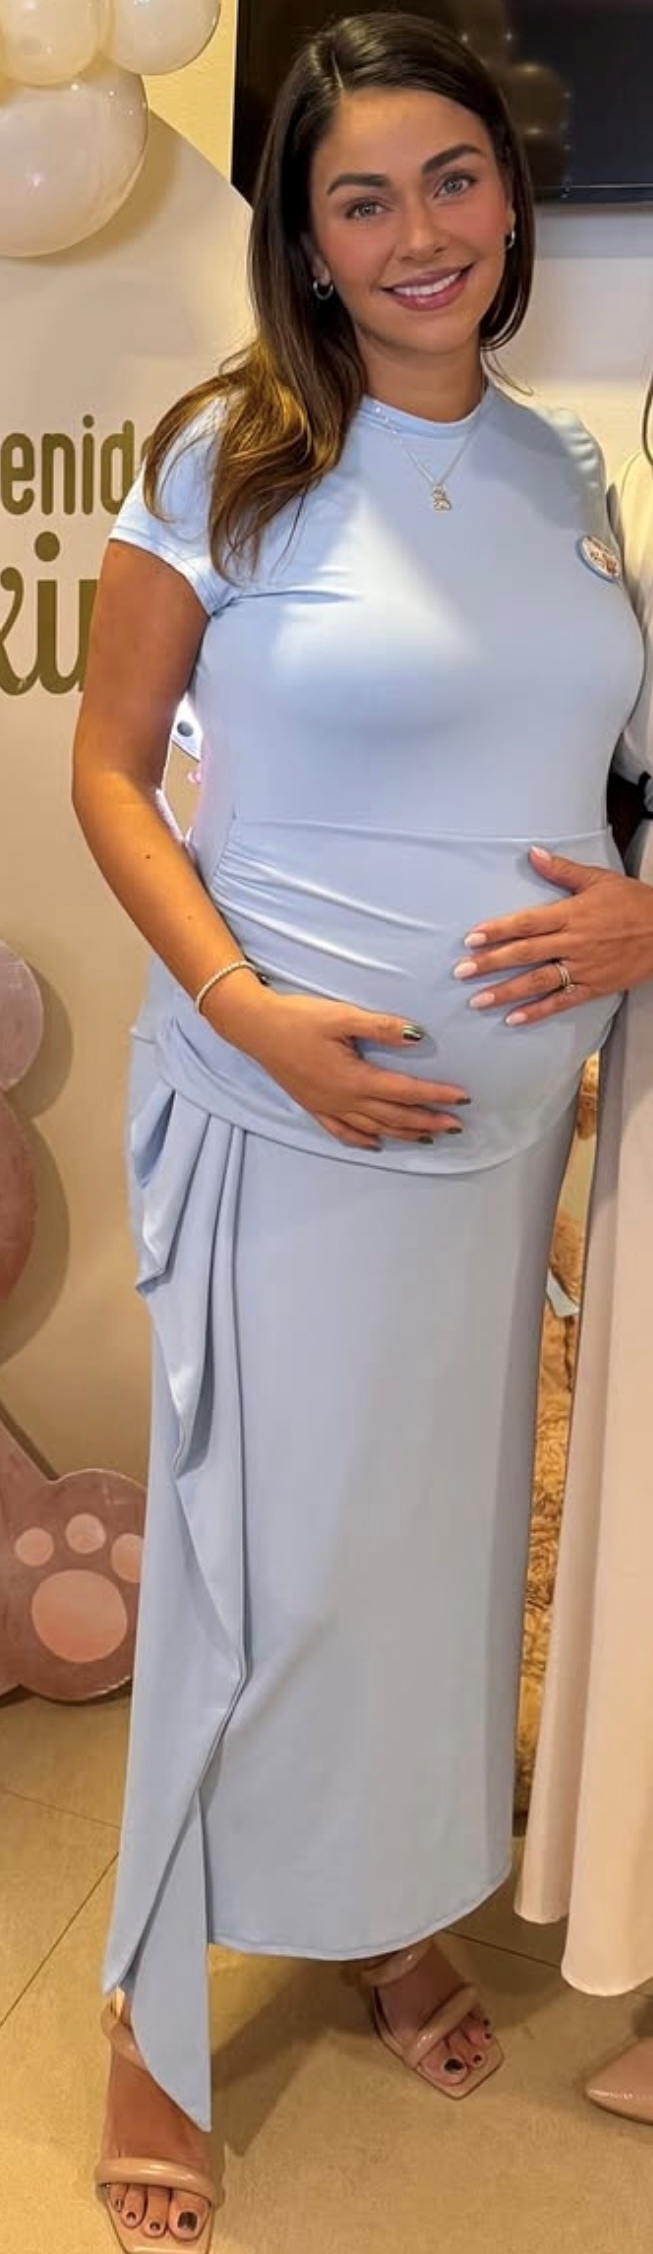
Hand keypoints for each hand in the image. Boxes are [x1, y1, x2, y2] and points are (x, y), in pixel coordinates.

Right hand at [217, 986, 468, 1148]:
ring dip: (403, 1134)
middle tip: (456, 1125)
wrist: (255, 1028)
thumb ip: (382, 1028)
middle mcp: (344, 1099)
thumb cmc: (298, 1018)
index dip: (436, 1096)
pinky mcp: (313, 1106)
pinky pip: (343, 1132)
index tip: (461, 1099)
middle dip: (428, 1122)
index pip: (405, 1091)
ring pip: (374, 1128)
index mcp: (355, 1078)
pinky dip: (363, 1140)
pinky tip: (375, 1144)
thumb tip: (418, 1037)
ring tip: (428, 1137)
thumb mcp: (342, 1016)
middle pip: (395, 1117)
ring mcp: (327, 1106)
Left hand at [452, 846, 652, 1026]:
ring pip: (538, 981)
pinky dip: (538, 1011)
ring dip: (506, 991)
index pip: (526, 923)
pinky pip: (562, 1001)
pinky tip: (514, 1018)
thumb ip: (561, 870)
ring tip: (478, 1000)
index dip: (497, 931)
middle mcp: (573, 942)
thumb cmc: (633, 902)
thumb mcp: (598, 879)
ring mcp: (583, 967)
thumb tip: (531, 853)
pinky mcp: (594, 986)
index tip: (471, 939)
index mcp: (571, 914)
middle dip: (490, 963)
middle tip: (462, 972)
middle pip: (525, 953)